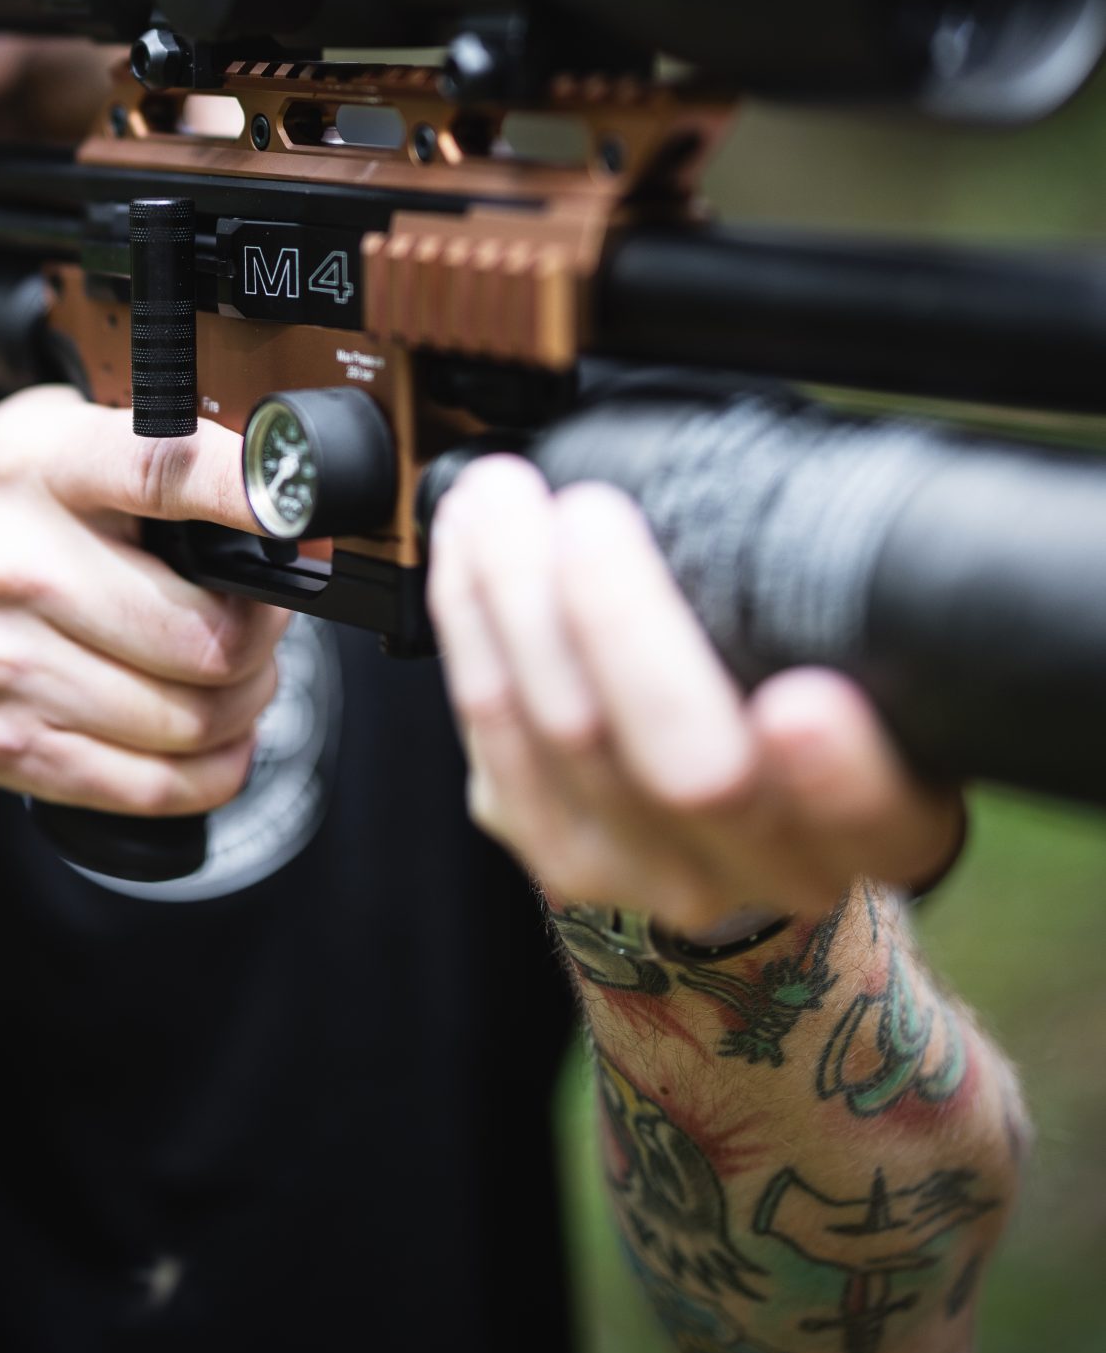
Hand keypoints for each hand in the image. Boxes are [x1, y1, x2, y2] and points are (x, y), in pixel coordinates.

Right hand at [0, 387, 284, 814]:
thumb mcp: (44, 433)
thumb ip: (144, 449)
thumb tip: (271, 488)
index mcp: (38, 466)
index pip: (158, 470)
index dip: (243, 491)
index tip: (296, 505)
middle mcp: (17, 565)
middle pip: (204, 634)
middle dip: (264, 633)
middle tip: (262, 617)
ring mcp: (7, 666)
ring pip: (191, 719)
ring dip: (244, 703)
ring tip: (235, 672)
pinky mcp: (8, 745)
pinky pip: (151, 785)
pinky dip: (211, 769)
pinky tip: (212, 735)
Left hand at [429, 456, 963, 932]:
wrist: (739, 826)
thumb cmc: (807, 704)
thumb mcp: (883, 669)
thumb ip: (852, 613)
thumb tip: (801, 484)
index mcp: (880, 823)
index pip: (872, 813)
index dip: (836, 773)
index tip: (804, 701)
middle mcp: (768, 865)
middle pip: (688, 768)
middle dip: (622, 623)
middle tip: (591, 513)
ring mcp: (650, 868)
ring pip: (563, 736)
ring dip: (517, 593)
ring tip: (504, 495)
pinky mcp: (552, 846)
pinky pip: (490, 730)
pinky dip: (471, 617)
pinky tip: (469, 539)